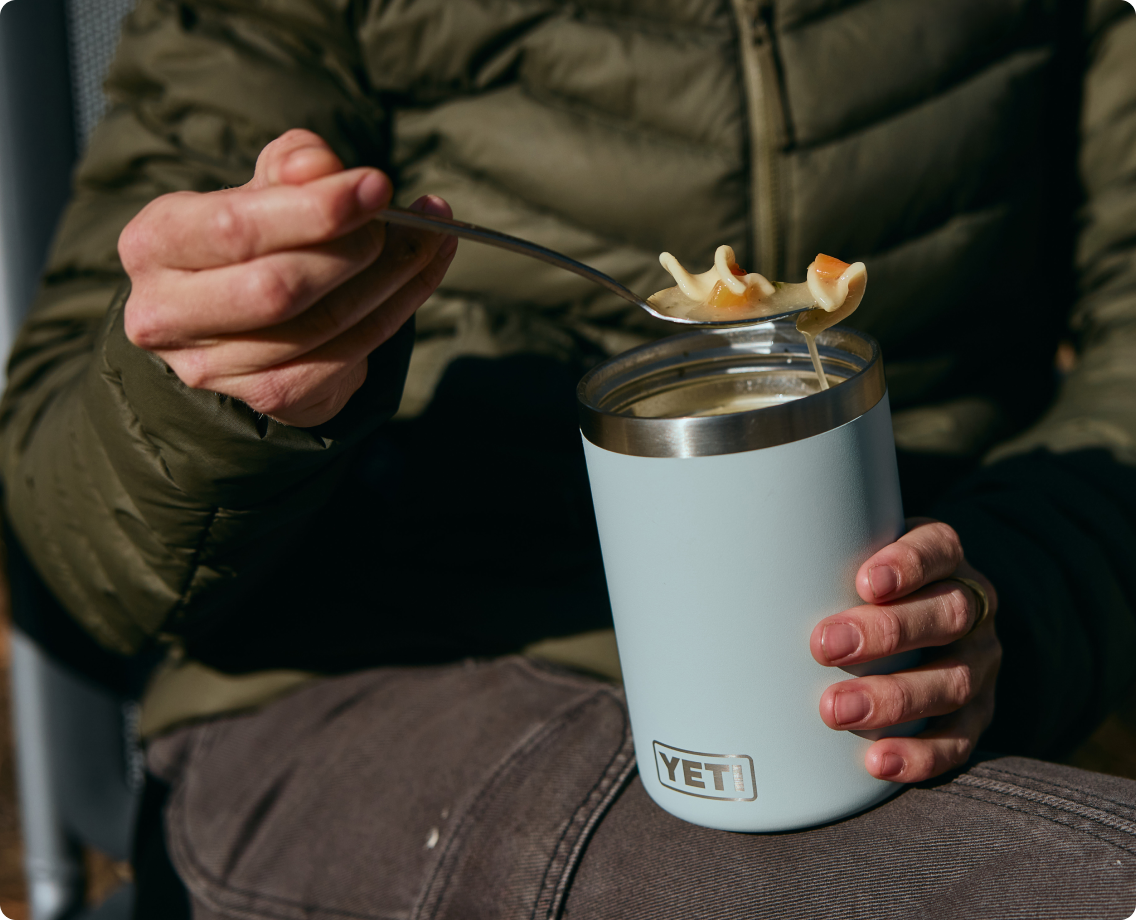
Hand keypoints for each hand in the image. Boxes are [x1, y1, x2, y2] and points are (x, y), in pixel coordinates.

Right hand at [120, 129, 456, 427]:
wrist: (238, 319)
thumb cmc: (250, 236)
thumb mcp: (260, 187)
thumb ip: (291, 165)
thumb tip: (322, 166)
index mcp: (153, 243)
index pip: (235, 229)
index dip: (314, 209)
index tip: (377, 185)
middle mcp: (168, 314)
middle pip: (278, 288)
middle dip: (354, 249)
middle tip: (401, 216)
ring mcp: (214, 367)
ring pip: (324, 325)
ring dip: (393, 277)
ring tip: (430, 235)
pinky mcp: (267, 397)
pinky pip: (349, 354)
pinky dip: (400, 308)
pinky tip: (424, 270)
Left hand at [810, 518, 1000, 782]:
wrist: (905, 627)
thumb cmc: (853, 587)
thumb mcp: (844, 558)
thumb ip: (812, 559)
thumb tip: (725, 572)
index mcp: (942, 558)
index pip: (938, 550)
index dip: (909, 564)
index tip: (864, 581)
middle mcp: (969, 607)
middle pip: (947, 614)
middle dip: (886, 632)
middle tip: (824, 646)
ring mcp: (976, 663)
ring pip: (953, 680)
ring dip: (893, 698)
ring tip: (835, 710)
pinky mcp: (974, 715)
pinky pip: (958, 741)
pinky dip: (919, 753)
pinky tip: (877, 760)